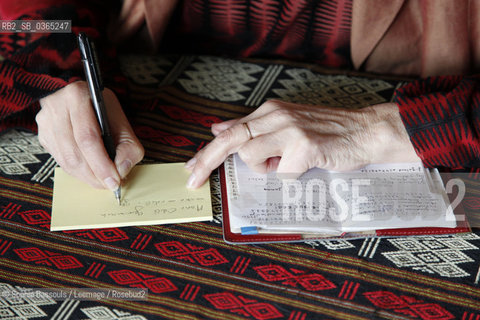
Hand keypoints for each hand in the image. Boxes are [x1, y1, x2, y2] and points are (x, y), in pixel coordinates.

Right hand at [37, 81, 143, 188]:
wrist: (77, 94)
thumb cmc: (100, 108)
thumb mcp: (120, 119)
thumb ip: (127, 145)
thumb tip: (121, 171)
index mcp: (77, 97)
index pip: (88, 138)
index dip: (102, 164)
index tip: (115, 180)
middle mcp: (56, 108)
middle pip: (74, 153)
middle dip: (95, 175)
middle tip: (109, 185)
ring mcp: (46, 123)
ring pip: (65, 160)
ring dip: (86, 176)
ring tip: (102, 181)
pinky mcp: (43, 135)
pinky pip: (60, 161)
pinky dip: (77, 172)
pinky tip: (89, 173)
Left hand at [185, 100, 420, 187]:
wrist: (365, 132)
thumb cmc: (326, 133)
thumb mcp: (285, 124)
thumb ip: (252, 128)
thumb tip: (218, 127)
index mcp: (269, 111)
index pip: (230, 131)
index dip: (207, 151)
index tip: (191, 168)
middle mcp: (276, 116)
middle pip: (230, 140)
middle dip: (207, 161)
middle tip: (192, 179)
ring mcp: (290, 130)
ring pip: (252, 158)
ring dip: (266, 169)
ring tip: (289, 162)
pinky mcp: (305, 147)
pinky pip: (283, 173)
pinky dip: (291, 175)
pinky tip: (307, 164)